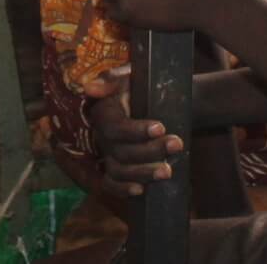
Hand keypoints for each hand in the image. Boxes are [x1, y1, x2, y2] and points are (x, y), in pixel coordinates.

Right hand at [83, 72, 183, 196]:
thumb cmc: (144, 85)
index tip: (161, 127)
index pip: (114, 127)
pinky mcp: (115, 168)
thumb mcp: (130, 75)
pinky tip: (141, 190)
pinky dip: (123, 189)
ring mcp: (107, 154)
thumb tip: (90, 88)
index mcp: (103, 112)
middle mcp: (102, 136)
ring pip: (118, 170)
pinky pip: (111, 184)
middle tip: (176, 144)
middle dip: (150, 151)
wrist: (160, 100)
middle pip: (119, 151)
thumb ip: (112, 80)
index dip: (135, 131)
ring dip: (143, 173)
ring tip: (168, 171)